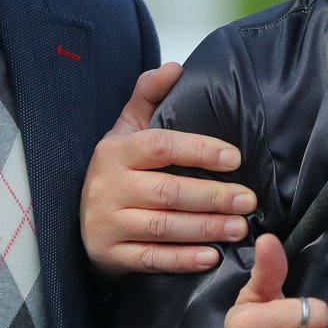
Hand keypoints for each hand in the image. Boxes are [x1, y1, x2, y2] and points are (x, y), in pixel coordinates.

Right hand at [81, 62, 255, 274]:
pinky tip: (211, 257)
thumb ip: (148, 96)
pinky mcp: (111, 253)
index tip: (234, 157)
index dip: (199, 150)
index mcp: (116, 151)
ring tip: (239, 227)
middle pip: (168, 191)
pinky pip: (151, 258)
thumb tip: (176, 67)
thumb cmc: (117, 170)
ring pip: (163, 227)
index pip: (161, 146)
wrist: (79, 220)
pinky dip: (183, 259)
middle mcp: (109, 186)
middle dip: (213, 196)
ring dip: (205, 228)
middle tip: (248, 200)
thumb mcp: (125, 129)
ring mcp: (108, 222)